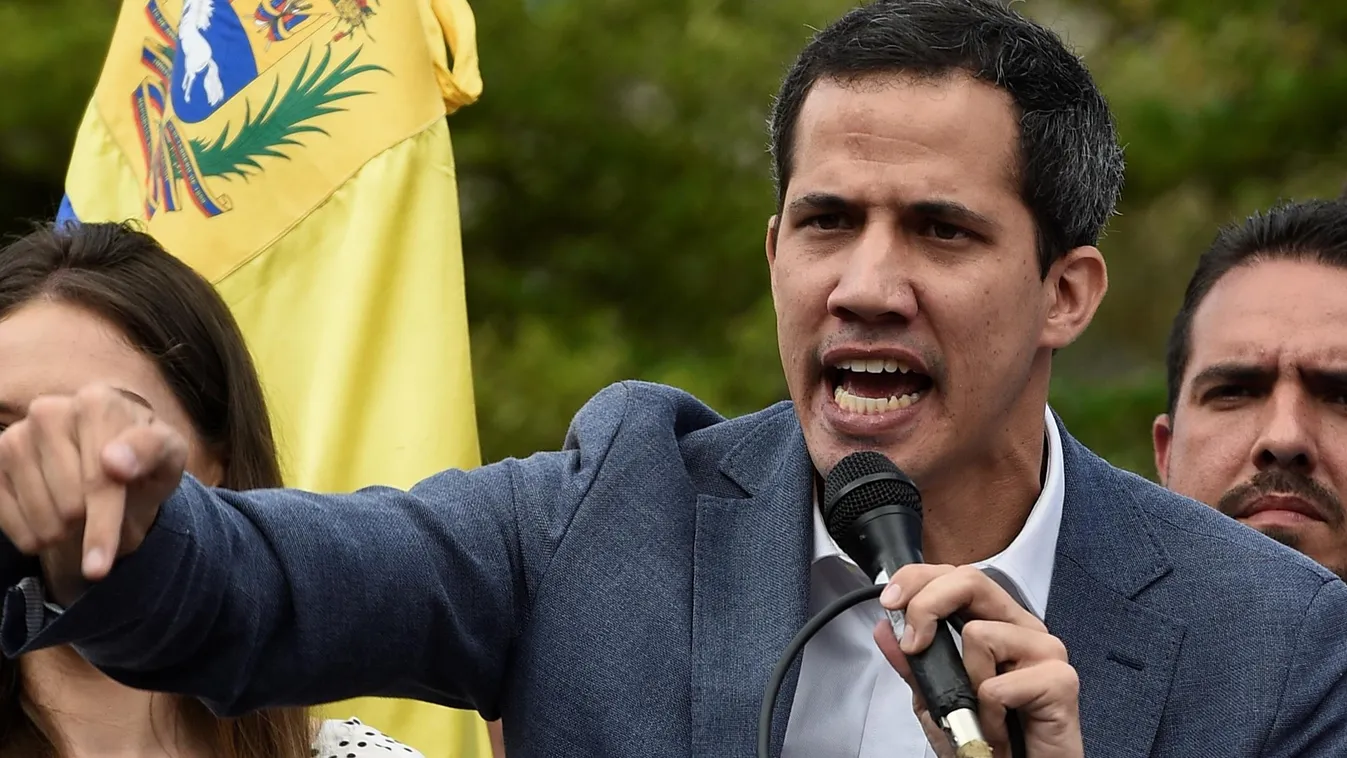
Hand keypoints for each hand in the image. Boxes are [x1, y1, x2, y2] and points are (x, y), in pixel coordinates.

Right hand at [0, 384, 187, 603]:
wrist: (112, 462)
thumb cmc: (144, 459)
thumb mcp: (168, 455)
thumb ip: (152, 453)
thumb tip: (114, 463)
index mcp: (98, 402)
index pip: (101, 479)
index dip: (103, 526)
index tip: (98, 568)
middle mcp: (49, 410)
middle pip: (69, 502)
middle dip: (90, 523)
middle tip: (103, 512)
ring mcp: (16, 435)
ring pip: (40, 516)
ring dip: (63, 532)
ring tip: (79, 515)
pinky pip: (8, 519)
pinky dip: (32, 536)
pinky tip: (51, 524)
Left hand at [873, 564, 1082, 757]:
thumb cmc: (985, 739)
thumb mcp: (935, 699)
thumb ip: (913, 663)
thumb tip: (886, 630)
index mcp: (995, 622)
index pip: (956, 576)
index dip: (918, 579)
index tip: (891, 603)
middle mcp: (1022, 628)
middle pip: (972, 580)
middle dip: (928, 604)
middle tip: (914, 644)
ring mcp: (1045, 651)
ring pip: (980, 634)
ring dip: (967, 683)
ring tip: (982, 712)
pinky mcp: (1060, 681)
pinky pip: (997, 686)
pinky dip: (987, 716)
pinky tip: (999, 728)